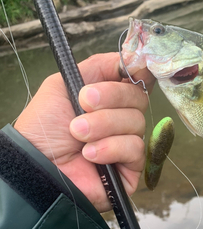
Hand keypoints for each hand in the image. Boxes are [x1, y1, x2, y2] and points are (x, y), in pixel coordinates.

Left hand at [14, 52, 154, 211]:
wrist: (37, 164)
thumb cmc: (44, 128)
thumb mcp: (64, 84)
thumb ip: (99, 67)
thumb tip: (134, 59)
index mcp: (108, 100)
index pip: (135, 80)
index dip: (135, 72)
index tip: (128, 69)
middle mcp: (120, 121)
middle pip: (139, 98)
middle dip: (110, 99)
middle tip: (83, 105)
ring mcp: (126, 145)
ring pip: (137, 123)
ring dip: (104, 126)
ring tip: (78, 135)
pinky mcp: (130, 170)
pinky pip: (136, 149)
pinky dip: (111, 148)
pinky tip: (90, 155)